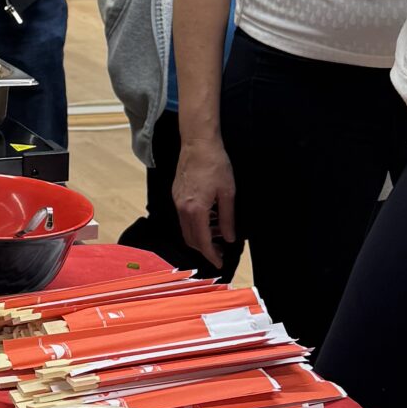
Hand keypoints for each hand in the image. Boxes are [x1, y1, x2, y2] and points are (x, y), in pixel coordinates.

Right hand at [171, 129, 236, 268]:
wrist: (198, 144)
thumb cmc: (215, 165)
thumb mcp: (228, 193)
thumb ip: (227, 218)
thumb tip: (229, 237)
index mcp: (196, 210)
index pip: (202, 241)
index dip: (211, 255)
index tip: (219, 263)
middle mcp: (183, 208)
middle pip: (190, 239)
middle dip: (204, 249)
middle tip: (220, 251)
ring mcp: (177, 201)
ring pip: (186, 229)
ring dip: (200, 236)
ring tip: (217, 235)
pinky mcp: (176, 194)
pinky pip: (184, 217)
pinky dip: (195, 224)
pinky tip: (209, 219)